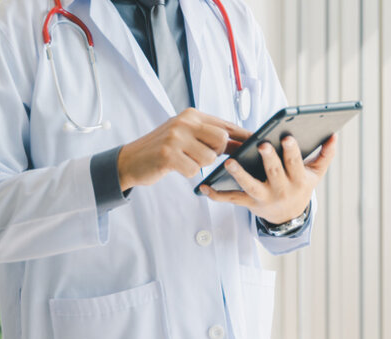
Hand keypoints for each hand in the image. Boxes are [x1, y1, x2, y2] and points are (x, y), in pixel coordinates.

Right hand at [117, 108, 249, 190]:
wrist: (131, 159)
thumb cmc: (164, 148)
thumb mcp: (186, 134)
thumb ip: (211, 135)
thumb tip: (243, 142)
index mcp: (192, 114)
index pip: (226, 124)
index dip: (244, 136)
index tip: (259, 142)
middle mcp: (185, 122)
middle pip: (222, 141)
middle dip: (217, 153)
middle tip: (201, 154)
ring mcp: (176, 137)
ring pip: (209, 158)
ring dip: (199, 164)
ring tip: (184, 159)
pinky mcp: (168, 155)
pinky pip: (193, 171)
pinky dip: (187, 173)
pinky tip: (176, 166)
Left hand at [199, 134, 336, 223]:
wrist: (290, 216)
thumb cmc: (301, 187)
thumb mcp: (316, 174)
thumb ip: (325, 155)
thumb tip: (334, 135)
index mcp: (298, 180)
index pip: (295, 164)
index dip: (291, 152)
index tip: (287, 138)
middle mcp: (281, 189)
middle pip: (274, 173)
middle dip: (268, 160)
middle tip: (261, 145)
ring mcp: (263, 197)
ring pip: (250, 186)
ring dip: (239, 175)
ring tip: (230, 163)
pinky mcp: (248, 203)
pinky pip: (231, 199)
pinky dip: (216, 195)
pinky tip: (203, 187)